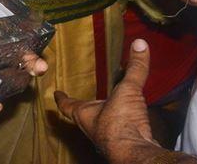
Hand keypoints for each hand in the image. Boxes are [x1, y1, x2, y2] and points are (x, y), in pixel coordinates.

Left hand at [54, 39, 165, 163]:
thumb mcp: (127, 90)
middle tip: (85, 100)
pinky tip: (132, 122)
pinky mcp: (124, 146)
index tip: (57, 93)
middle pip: (84, 117)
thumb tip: (139, 43)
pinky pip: (121, 133)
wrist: (136, 154)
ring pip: (102, 126)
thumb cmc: (121, 124)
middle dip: (84, 108)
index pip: (68, 105)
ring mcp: (107, 139)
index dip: (62, 98)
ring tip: (110, 109)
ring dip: (104, 117)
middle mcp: (93, 129)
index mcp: (85, 115)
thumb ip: (135, 68)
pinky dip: (123, 126)